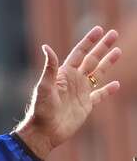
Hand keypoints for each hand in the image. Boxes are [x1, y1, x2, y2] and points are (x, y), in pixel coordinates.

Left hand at [15, 26, 121, 159]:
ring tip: (118, 51)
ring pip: (98, 74)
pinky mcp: (86, 106)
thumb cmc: (41, 110)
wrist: (44, 132)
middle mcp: (73, 81)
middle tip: (114, 33)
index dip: (89, 41)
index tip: (99, 29)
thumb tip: (46, 47)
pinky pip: (100, 95)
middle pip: (91, 59)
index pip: (79, 53)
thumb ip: (49, 68)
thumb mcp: (44, 87)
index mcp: (64, 74)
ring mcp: (80, 93)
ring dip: (108, 62)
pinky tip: (116, 85)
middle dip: (102, 46)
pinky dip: (108, 90)